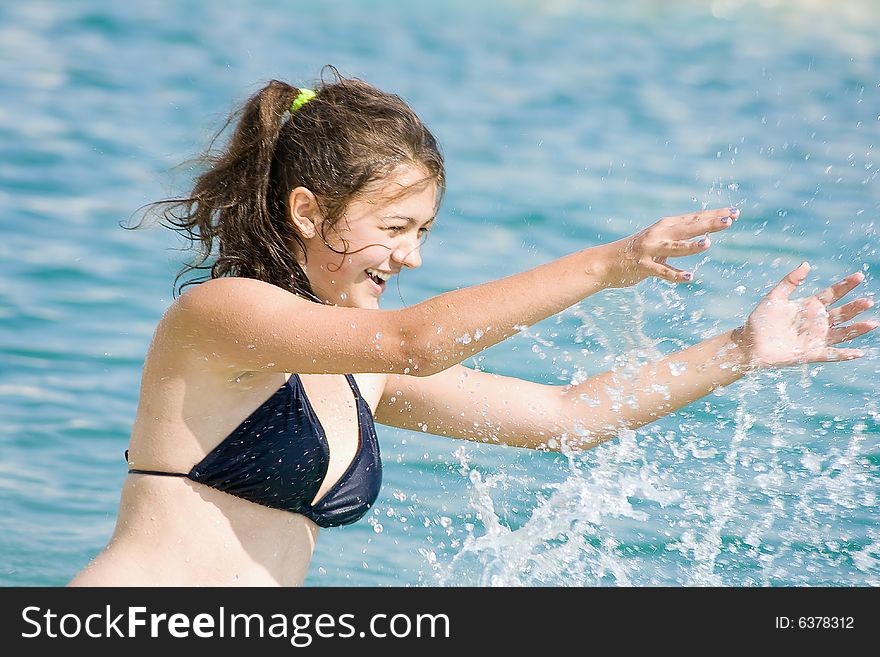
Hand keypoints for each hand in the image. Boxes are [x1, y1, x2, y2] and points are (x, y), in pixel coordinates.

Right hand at [603, 207, 737, 287]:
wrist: (604, 263)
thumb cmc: (633, 252)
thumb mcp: (657, 240)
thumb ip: (678, 238)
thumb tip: (703, 234)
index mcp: (664, 226)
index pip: (693, 218)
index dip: (713, 215)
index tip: (734, 212)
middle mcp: (658, 234)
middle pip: (688, 228)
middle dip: (709, 224)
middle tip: (730, 220)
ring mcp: (649, 250)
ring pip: (675, 247)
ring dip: (692, 246)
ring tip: (709, 243)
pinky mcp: (642, 267)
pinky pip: (662, 272)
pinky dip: (675, 275)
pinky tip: (690, 277)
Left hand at [735, 262, 877, 368]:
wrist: (749, 343)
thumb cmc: (760, 320)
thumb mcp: (775, 297)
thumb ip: (790, 282)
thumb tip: (806, 264)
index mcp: (809, 306)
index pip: (832, 294)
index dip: (845, 285)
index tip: (859, 276)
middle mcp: (816, 322)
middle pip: (841, 313)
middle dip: (855, 307)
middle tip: (868, 300)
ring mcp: (815, 338)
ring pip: (842, 333)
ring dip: (856, 329)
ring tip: (872, 323)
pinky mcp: (810, 353)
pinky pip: (831, 354)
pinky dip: (844, 354)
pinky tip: (858, 353)